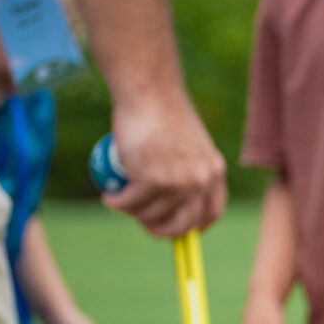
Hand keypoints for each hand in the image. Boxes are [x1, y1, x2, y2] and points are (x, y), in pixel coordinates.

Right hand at [103, 90, 226, 238]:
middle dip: (161, 230)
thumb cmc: (164, 112)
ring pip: (152, 214)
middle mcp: (201, 180)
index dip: (195, 227)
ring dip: (133, 214)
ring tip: (120, 202)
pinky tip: (109, 198)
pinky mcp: (152, 179)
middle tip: (143, 222)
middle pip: (183, 224)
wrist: (150, 92)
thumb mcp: (188, 143)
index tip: (180, 231)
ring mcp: (178, 182)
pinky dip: (117, 204)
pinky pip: (131, 203)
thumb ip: (188, 168)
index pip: (211, 212)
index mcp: (214, 171)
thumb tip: (176, 199)